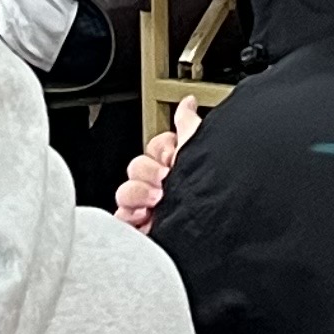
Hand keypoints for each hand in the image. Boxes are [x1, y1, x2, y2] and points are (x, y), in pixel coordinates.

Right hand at [115, 99, 201, 233]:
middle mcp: (164, 187)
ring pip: (125, 191)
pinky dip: (128, 216)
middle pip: (136, 167)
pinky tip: (145, 216)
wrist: (211, 225)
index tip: (174, 157)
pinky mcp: (143, 230)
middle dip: (148, 172)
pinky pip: (121, 218)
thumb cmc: (210, 188)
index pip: (155, 148)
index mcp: (178, 167)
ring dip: (137, 193)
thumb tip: (188, 103)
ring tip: (157, 202)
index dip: (161, 150)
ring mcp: (152, 209)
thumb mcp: (201, 148)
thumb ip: (189, 124)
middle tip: (165, 181)